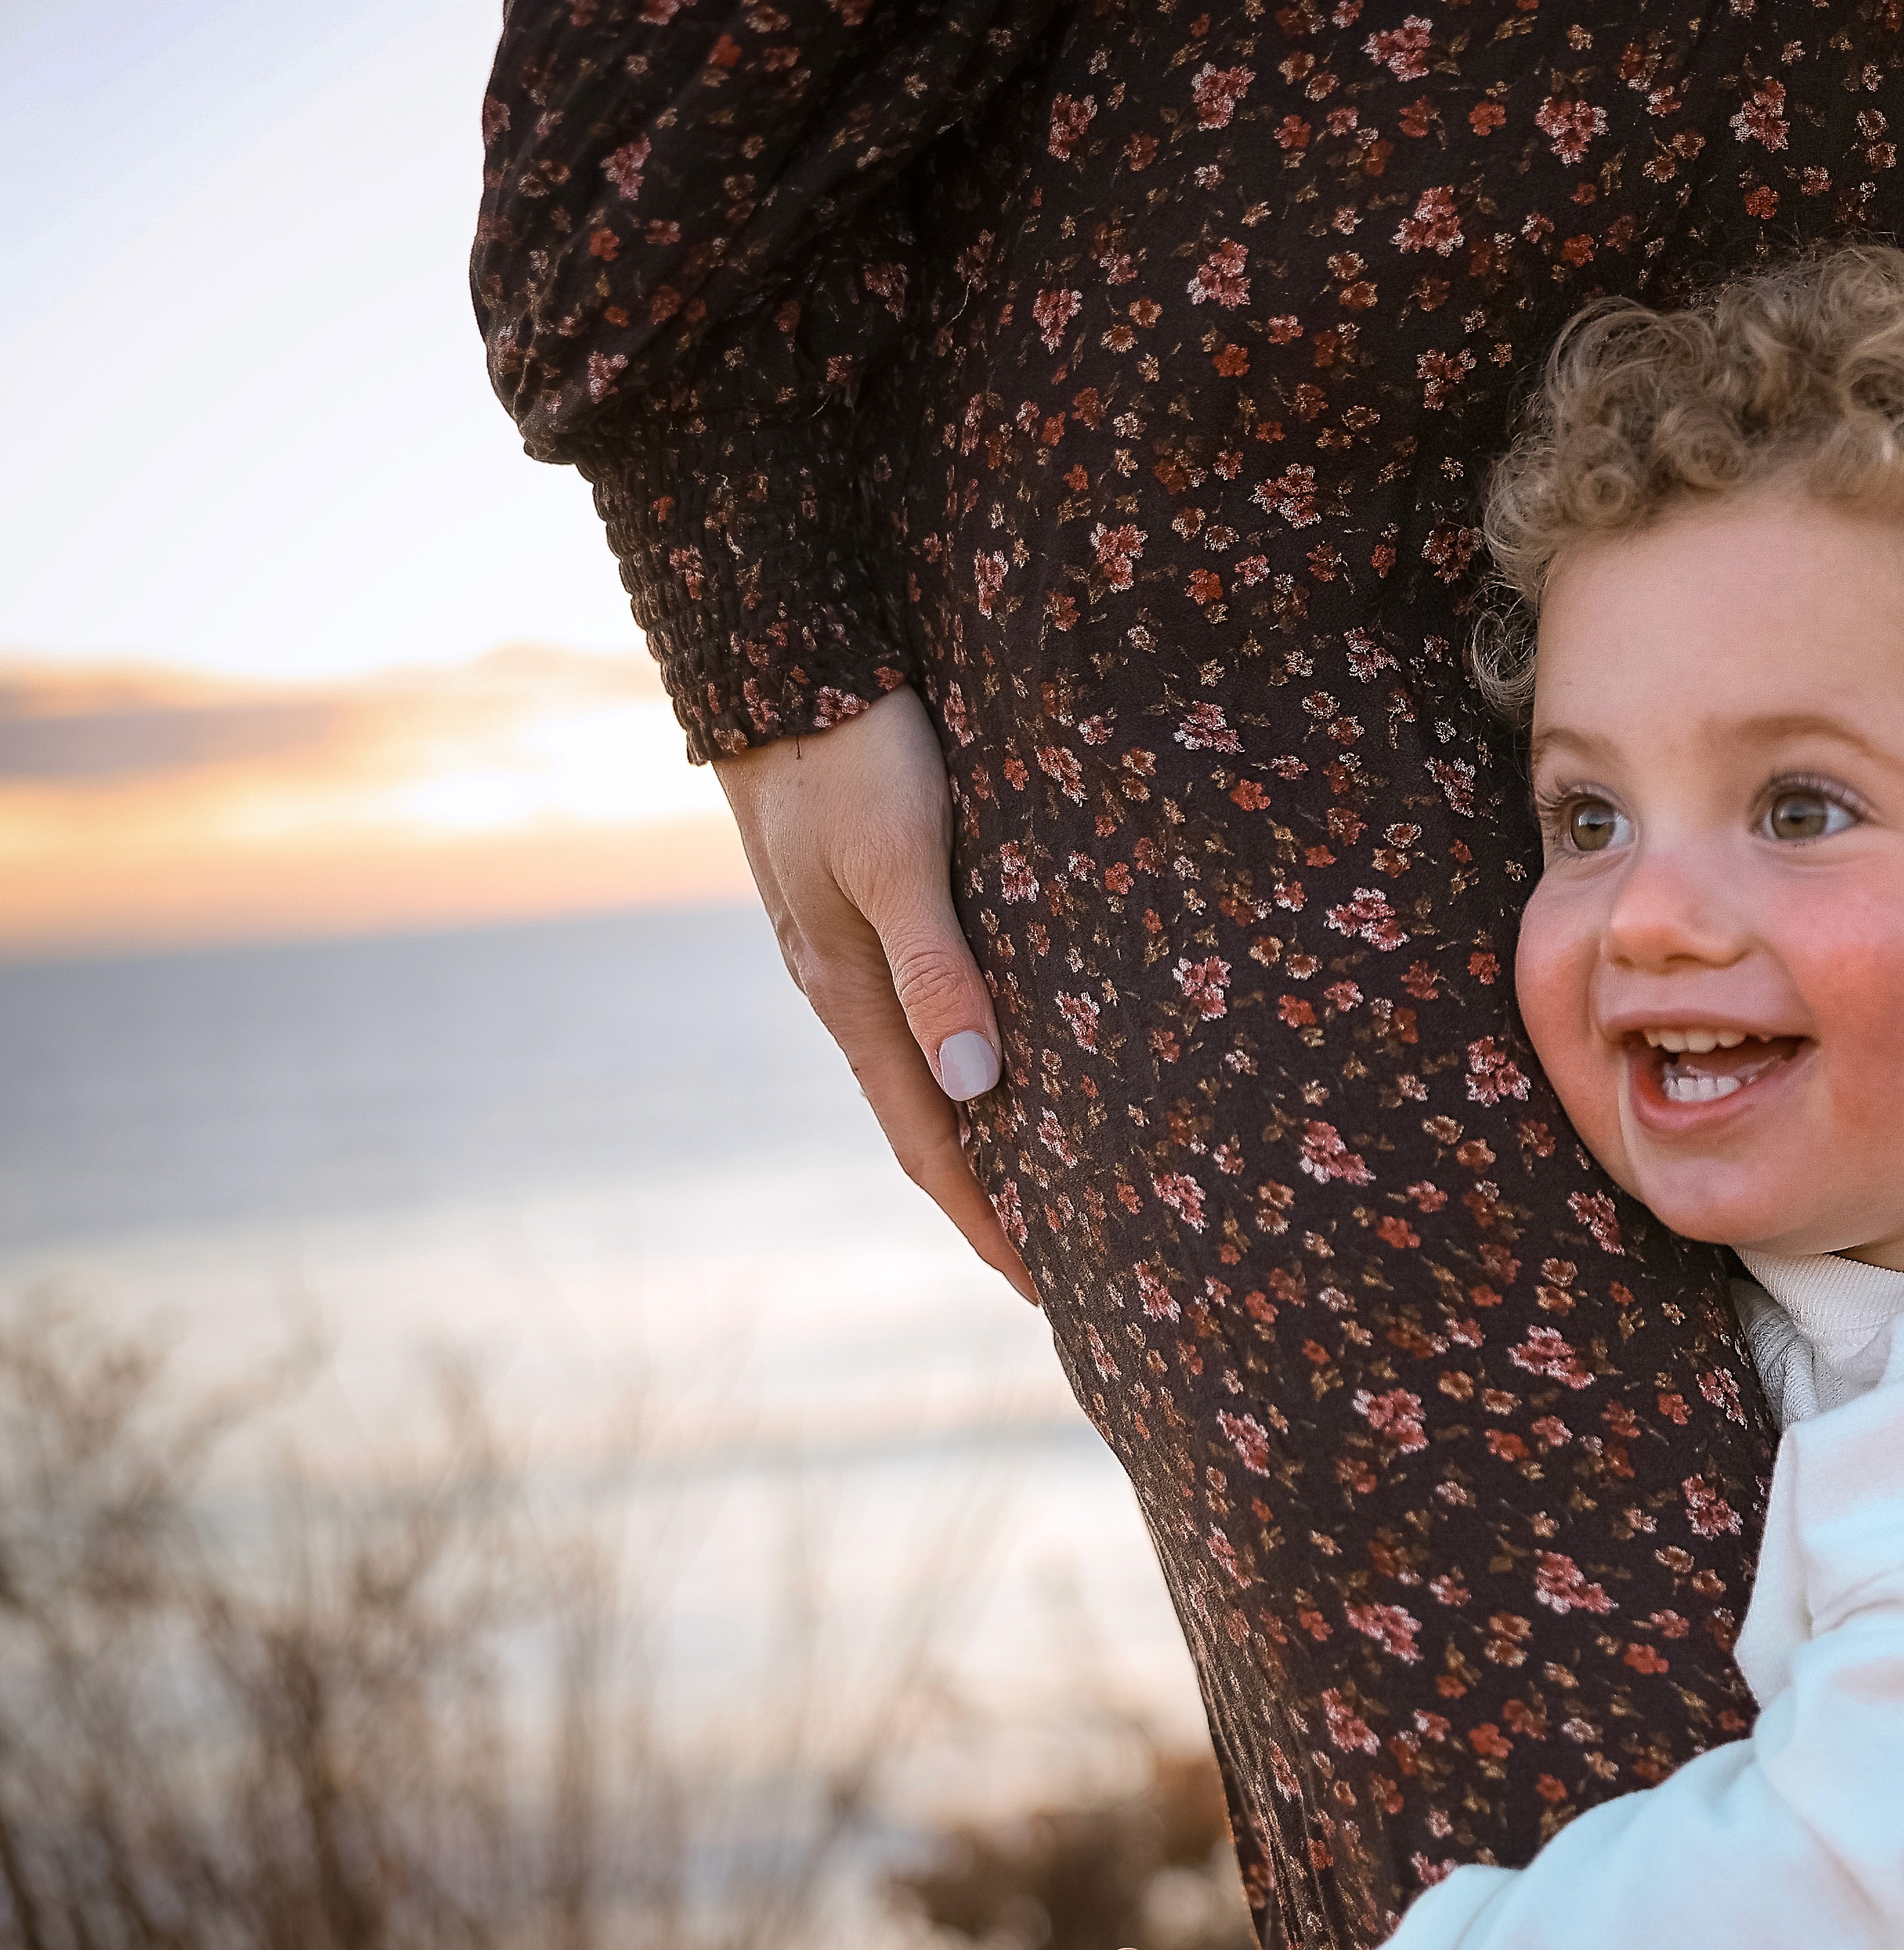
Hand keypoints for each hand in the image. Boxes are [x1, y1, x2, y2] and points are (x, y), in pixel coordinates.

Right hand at [715, 686, 1035, 1300]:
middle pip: (929, 1126)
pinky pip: (931, 1018)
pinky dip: (975, 1066)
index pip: (928, 1146)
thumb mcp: (899, 859)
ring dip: (988, 1136)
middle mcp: (850, 992)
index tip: (1049, 1289)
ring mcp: (856, 956)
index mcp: (852, 997)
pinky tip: (1018, 1067)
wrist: (783, 660)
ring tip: (1059, 1185)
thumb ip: (937, 968)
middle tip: (1074, 1262)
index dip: (987, 1221)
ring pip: (930, 1075)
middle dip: (993, 1201)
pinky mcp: (874, 912)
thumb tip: (979, 1088)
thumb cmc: (851, 753)